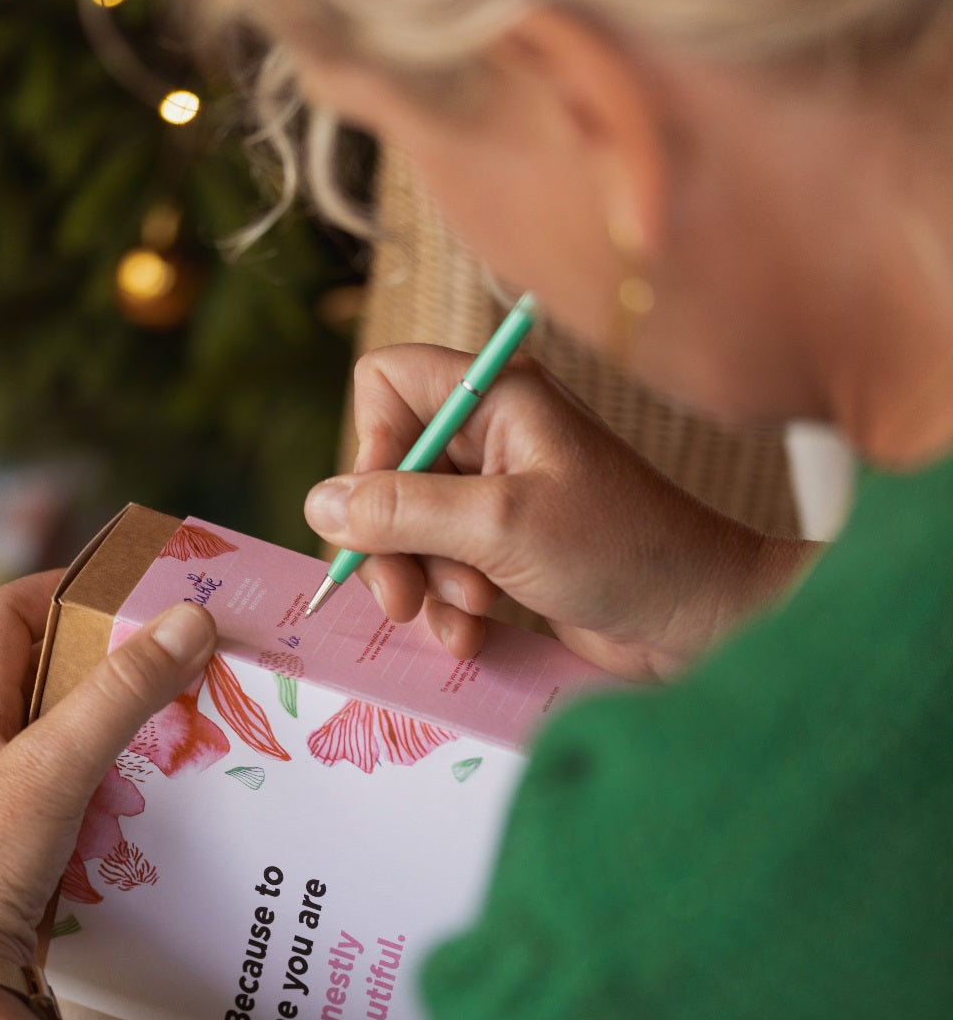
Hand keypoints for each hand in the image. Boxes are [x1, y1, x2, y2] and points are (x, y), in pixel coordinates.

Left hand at [0, 574, 216, 982]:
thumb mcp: (57, 762)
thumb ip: (122, 693)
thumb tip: (189, 618)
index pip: (3, 616)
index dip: (56, 589)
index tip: (120, 592)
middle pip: (39, 674)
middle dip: (103, 661)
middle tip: (165, 660)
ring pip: (57, 736)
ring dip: (110, 725)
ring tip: (169, 725)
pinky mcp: (12, 844)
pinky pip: (66, 791)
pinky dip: (106, 782)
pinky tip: (142, 799)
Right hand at [306, 344, 809, 679]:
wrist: (701, 622)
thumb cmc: (622, 552)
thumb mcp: (500, 527)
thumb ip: (403, 512)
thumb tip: (318, 505)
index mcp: (498, 397)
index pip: (387, 384)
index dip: (372, 447)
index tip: (382, 510)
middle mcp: (493, 436)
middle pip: (387, 469)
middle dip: (391, 540)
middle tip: (403, 599)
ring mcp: (498, 495)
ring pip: (407, 529)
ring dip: (424, 582)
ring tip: (467, 615)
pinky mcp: (505, 550)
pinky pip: (440, 569)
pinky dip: (447, 605)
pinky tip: (473, 635)